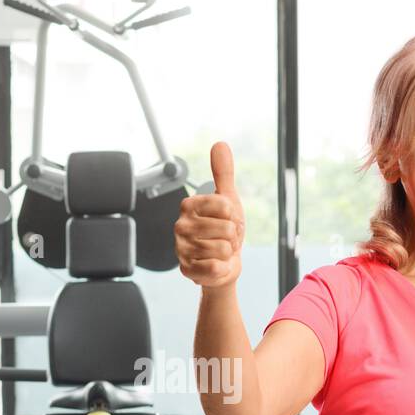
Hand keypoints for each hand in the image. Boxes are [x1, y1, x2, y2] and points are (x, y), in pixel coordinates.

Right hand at [174, 141, 245, 288]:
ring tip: (220, 251)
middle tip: (224, 238)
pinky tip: (215, 265)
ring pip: (223, 249)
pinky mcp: (186, 269)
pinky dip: (221, 268)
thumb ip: (223, 172)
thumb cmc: (224, 230)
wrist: (222, 263)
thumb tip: (220, 144)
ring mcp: (181, 248)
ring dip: (228, 253)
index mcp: (189, 205)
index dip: (234, 216)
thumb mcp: (228, 199)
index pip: (226, 206)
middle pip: (226, 228)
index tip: (227, 220)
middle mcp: (180, 225)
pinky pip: (214, 267)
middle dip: (233, 237)